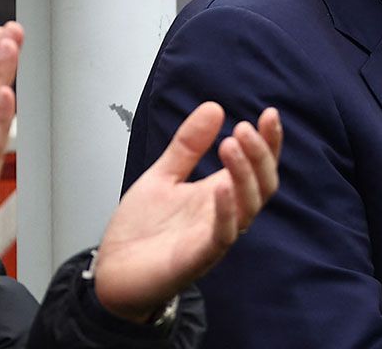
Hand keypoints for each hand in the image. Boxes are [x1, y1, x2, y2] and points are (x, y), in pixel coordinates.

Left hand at [93, 102, 282, 322]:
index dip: (269, 142)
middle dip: (260, 155)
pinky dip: (225, 210)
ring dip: (245, 174)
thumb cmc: (142, 230)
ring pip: (249, 207)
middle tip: (243, 128)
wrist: (112, 273)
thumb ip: (188, 146)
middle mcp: (226, 214)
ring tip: (231, 145)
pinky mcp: (199, 258)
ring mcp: (215, 236)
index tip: (269, 113)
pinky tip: (220, 186)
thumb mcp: (163, 176)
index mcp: (221, 193)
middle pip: (264, 185)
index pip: (259, 166)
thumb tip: (215, 106)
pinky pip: (223, 235)